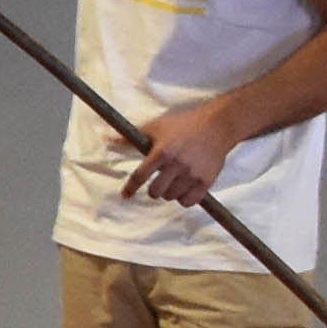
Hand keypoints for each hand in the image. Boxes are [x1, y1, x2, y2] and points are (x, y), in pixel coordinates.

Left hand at [122, 97, 253, 208]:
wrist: (217, 126)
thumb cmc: (184, 125)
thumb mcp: (156, 127)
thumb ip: (132, 137)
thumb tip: (108, 140)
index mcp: (162, 151)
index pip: (140, 176)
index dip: (130, 188)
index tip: (125, 195)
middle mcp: (177, 164)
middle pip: (155, 191)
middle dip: (153, 190)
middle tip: (157, 183)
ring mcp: (192, 174)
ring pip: (171, 197)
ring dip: (168, 193)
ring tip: (173, 182)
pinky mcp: (206, 181)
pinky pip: (189, 202)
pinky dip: (183, 199)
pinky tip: (183, 189)